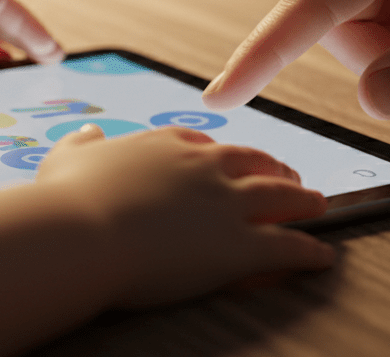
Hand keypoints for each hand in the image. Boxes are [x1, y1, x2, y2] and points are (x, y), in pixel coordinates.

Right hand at [37, 124, 333, 306]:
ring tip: (318, 204)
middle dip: (273, 167)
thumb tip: (90, 135)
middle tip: (287, 176)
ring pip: (281, 194)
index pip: (205, 143)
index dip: (222, 154)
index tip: (229, 160)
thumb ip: (82, 144)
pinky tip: (323, 255)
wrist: (81, 234)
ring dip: (304, 199)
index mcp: (166, 144)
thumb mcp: (67, 158)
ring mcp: (226, 203)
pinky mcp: (239, 244)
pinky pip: (288, 246)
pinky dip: (310, 250)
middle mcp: (204, 166)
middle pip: (252, 161)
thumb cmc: (66, 200)